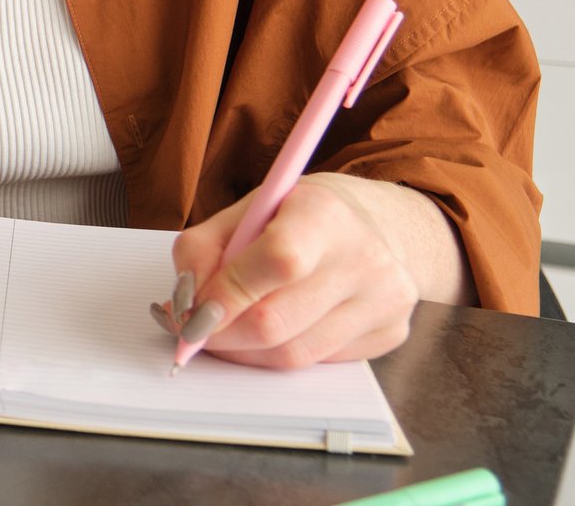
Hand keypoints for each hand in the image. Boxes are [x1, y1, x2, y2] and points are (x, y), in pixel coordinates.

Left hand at [154, 174, 418, 369]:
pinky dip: (280, 355)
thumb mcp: (245, 211)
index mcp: (324, 212)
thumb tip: (184, 304)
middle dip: (221, 334)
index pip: (277, 261)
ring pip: (293, 355)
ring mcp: (384, 300)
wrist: (375, 224)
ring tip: (228, 330)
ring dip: (245, 352)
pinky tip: (275, 331)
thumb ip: (203, 249)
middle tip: (194, 329)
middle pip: (276, 321)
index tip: (191, 310)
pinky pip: (318, 364)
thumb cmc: (297, 216)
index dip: (226, 293)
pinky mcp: (390, 333)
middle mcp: (364, 256)